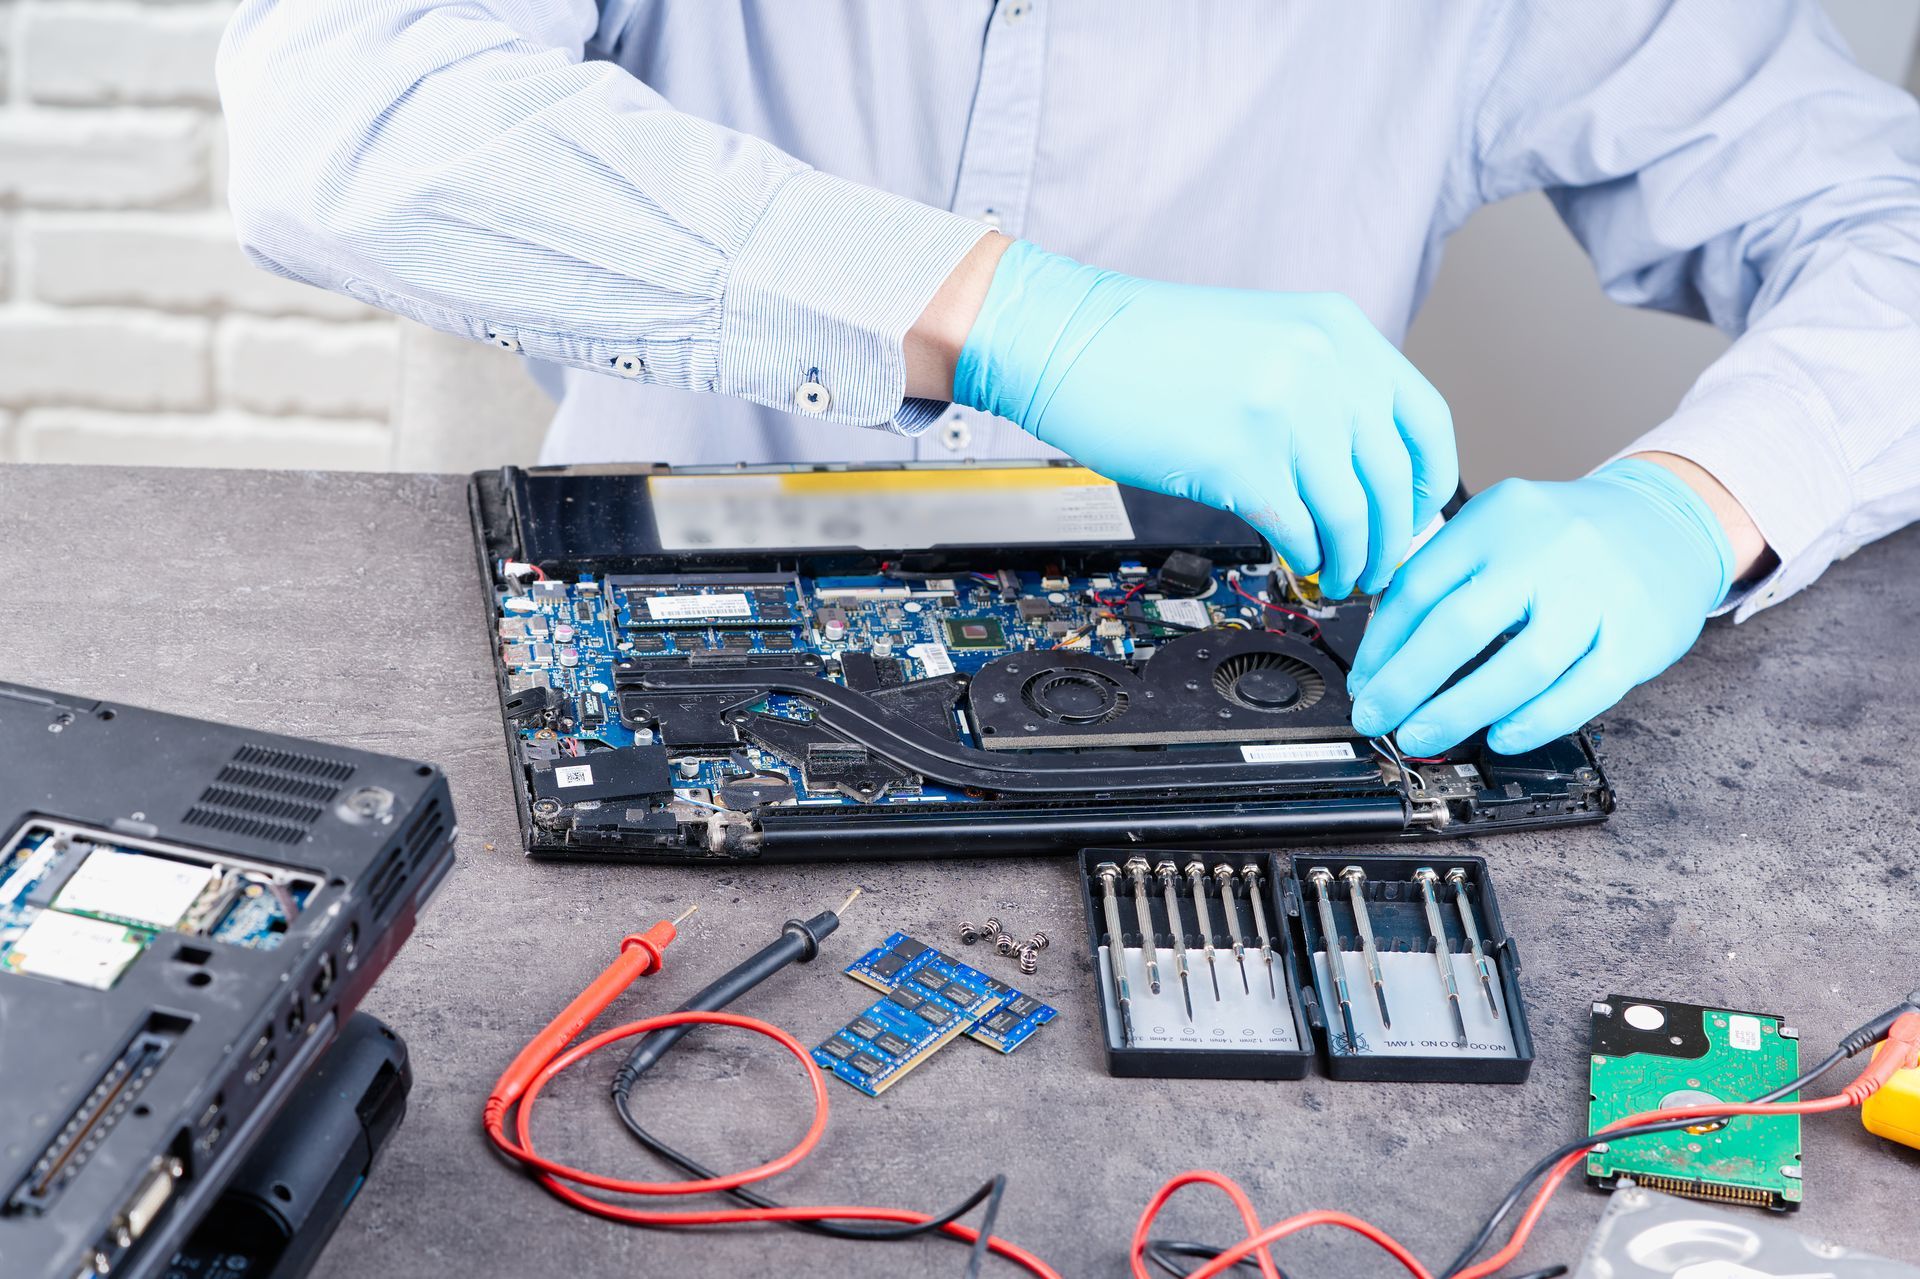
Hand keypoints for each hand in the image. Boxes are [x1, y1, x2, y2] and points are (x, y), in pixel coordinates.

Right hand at [948, 240, 1454, 597]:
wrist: (1070, 341)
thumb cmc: (1152, 349)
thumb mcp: (1268, 342)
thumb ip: (1326, 391)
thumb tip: (1370, 474)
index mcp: (1340, 331)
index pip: (1427, 420)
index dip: (1433, 484)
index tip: (1419, 517)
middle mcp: (1325, 366)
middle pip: (1395, 480)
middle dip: (1394, 540)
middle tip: (1380, 568)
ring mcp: (1285, 412)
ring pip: (1354, 515)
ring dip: (1353, 561)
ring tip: (1338, 577)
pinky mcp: (1239, 459)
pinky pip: (1299, 530)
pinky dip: (1306, 558)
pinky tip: (1297, 563)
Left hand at [1347, 458, 1737, 755]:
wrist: (1668, 520)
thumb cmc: (1565, 537)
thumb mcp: (1498, 528)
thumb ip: (1444, 578)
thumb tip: (1382, 658)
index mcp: (1498, 516)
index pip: (1419, 587)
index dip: (1381, 646)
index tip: (1363, 685)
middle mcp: (1546, 549)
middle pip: (1459, 626)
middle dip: (1405, 684)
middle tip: (1378, 719)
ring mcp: (1597, 592)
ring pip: (1520, 667)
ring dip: (1459, 712)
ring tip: (1422, 734)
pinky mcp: (1638, 635)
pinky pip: (1581, 691)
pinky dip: (1535, 722)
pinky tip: (1500, 737)